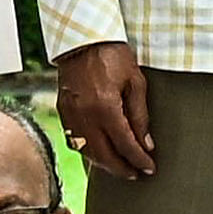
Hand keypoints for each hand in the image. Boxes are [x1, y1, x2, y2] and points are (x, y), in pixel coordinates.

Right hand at [54, 42, 157, 179]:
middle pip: (104, 156)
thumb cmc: (113, 56)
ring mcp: (71, 116)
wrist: (82, 39)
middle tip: (137, 174)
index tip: (150, 168)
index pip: (125, 145)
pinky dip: (89, 152)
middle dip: (122, 168)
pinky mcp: (63, 112)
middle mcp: (85, 117)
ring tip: (121, 167)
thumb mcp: (135, 83)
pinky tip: (101, 153)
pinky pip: (75, 141)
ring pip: (87, 153)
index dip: (139, 160)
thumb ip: (140, 116)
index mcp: (105, 108)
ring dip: (105, 164)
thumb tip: (146, 144)